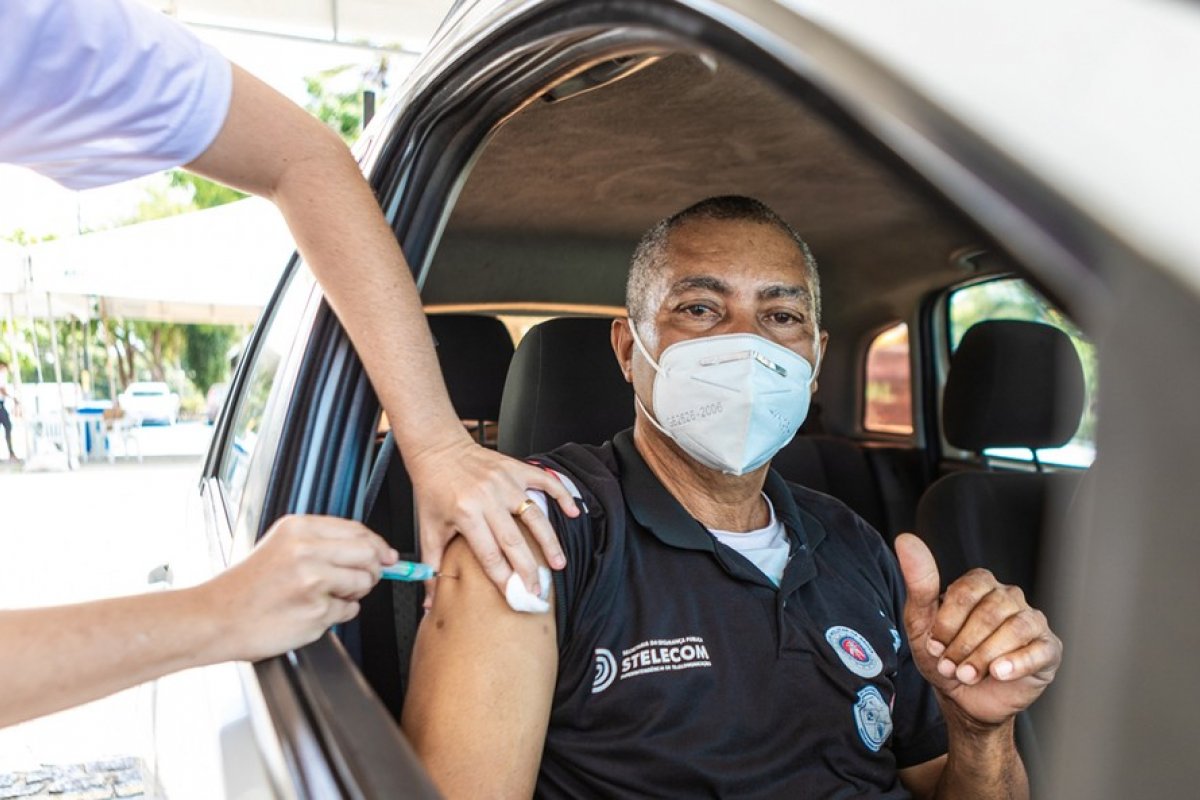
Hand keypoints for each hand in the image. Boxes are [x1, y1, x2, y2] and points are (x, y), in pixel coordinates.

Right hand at [206, 514, 397, 661]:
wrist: (215, 619)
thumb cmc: (245, 588)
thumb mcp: (279, 547)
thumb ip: (320, 543)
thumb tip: (368, 549)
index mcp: (298, 529)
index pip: (357, 529)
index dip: (378, 544)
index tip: (388, 555)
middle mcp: (307, 550)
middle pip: (369, 553)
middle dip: (375, 568)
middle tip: (365, 578)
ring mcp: (313, 581)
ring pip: (364, 582)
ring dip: (354, 593)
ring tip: (325, 597)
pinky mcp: (316, 610)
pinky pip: (348, 611)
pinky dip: (338, 614)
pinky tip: (312, 612)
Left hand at [407, 437, 578, 601]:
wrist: (438, 449)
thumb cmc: (433, 489)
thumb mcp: (428, 528)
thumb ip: (431, 565)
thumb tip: (428, 602)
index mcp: (466, 514)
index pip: (489, 555)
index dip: (503, 579)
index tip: (514, 597)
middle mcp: (488, 498)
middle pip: (515, 542)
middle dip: (529, 570)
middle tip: (539, 591)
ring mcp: (505, 482)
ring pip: (535, 516)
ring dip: (549, 542)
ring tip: (559, 563)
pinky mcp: (516, 469)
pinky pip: (545, 482)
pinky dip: (562, 496)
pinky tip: (573, 512)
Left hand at [895, 533, 1061, 727]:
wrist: (963, 698)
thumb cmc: (943, 656)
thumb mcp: (921, 623)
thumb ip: (919, 582)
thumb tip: (906, 539)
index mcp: (980, 584)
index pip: (967, 591)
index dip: (947, 622)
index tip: (934, 646)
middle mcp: (1009, 596)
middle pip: (990, 611)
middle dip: (964, 644)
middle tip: (950, 666)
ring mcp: (1032, 621)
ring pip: (1015, 629)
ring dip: (985, 657)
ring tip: (967, 675)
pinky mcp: (1048, 648)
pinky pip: (1039, 650)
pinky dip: (1016, 663)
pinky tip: (998, 674)